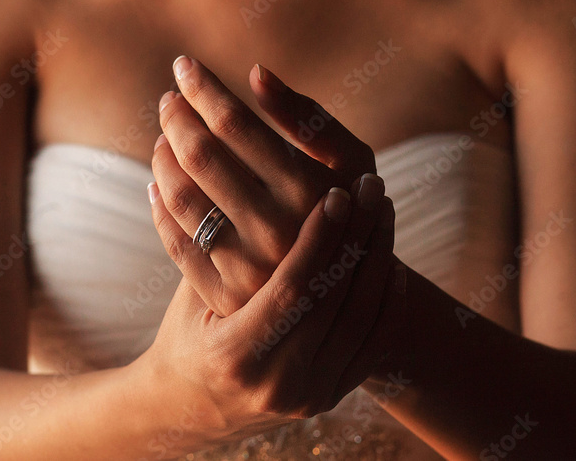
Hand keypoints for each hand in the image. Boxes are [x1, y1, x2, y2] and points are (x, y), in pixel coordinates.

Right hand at [143, 183, 404, 440]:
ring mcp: (311, 396)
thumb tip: (183, 167)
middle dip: (358, 237)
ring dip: (379, 258)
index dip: (319, 238)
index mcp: (236, 356)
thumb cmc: (183, 337)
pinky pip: (374, 345)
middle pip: (336, 300)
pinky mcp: (332, 397)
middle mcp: (279, 384)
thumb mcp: (188, 294)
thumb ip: (203, 243)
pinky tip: (392, 263)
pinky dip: (388, 302)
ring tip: (383, 209)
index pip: (293, 289)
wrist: (191, 408)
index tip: (336, 191)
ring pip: (364, 319)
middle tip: (370, 186)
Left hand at [150, 55, 383, 314]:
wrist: (353, 299)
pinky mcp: (224, 297)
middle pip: (200, 156)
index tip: (184, 65)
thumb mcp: (349, 161)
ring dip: (163, 157)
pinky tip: (159, 182)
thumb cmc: (350, 210)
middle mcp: (278, 230)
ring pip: (181, 197)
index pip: (234, 124)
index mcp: (310, 189)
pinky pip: (175, 242)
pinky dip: (159, 204)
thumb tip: (256, 73)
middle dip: (176, 117)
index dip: (203, 88)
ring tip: (164, 137)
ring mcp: (248, 269)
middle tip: (168, 99)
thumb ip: (306, 117)